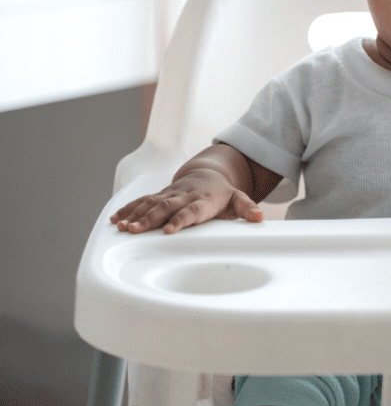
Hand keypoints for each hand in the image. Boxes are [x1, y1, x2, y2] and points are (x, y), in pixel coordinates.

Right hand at [109, 169, 263, 233]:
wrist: (209, 173)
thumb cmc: (223, 193)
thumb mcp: (238, 199)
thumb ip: (247, 208)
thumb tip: (259, 218)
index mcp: (203, 200)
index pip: (191, 211)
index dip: (180, 219)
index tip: (169, 230)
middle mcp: (184, 196)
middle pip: (166, 208)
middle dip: (149, 220)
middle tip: (135, 232)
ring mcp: (170, 195)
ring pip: (151, 204)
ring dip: (135, 216)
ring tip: (122, 228)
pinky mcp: (160, 196)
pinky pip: (142, 202)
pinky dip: (128, 210)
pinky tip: (115, 221)